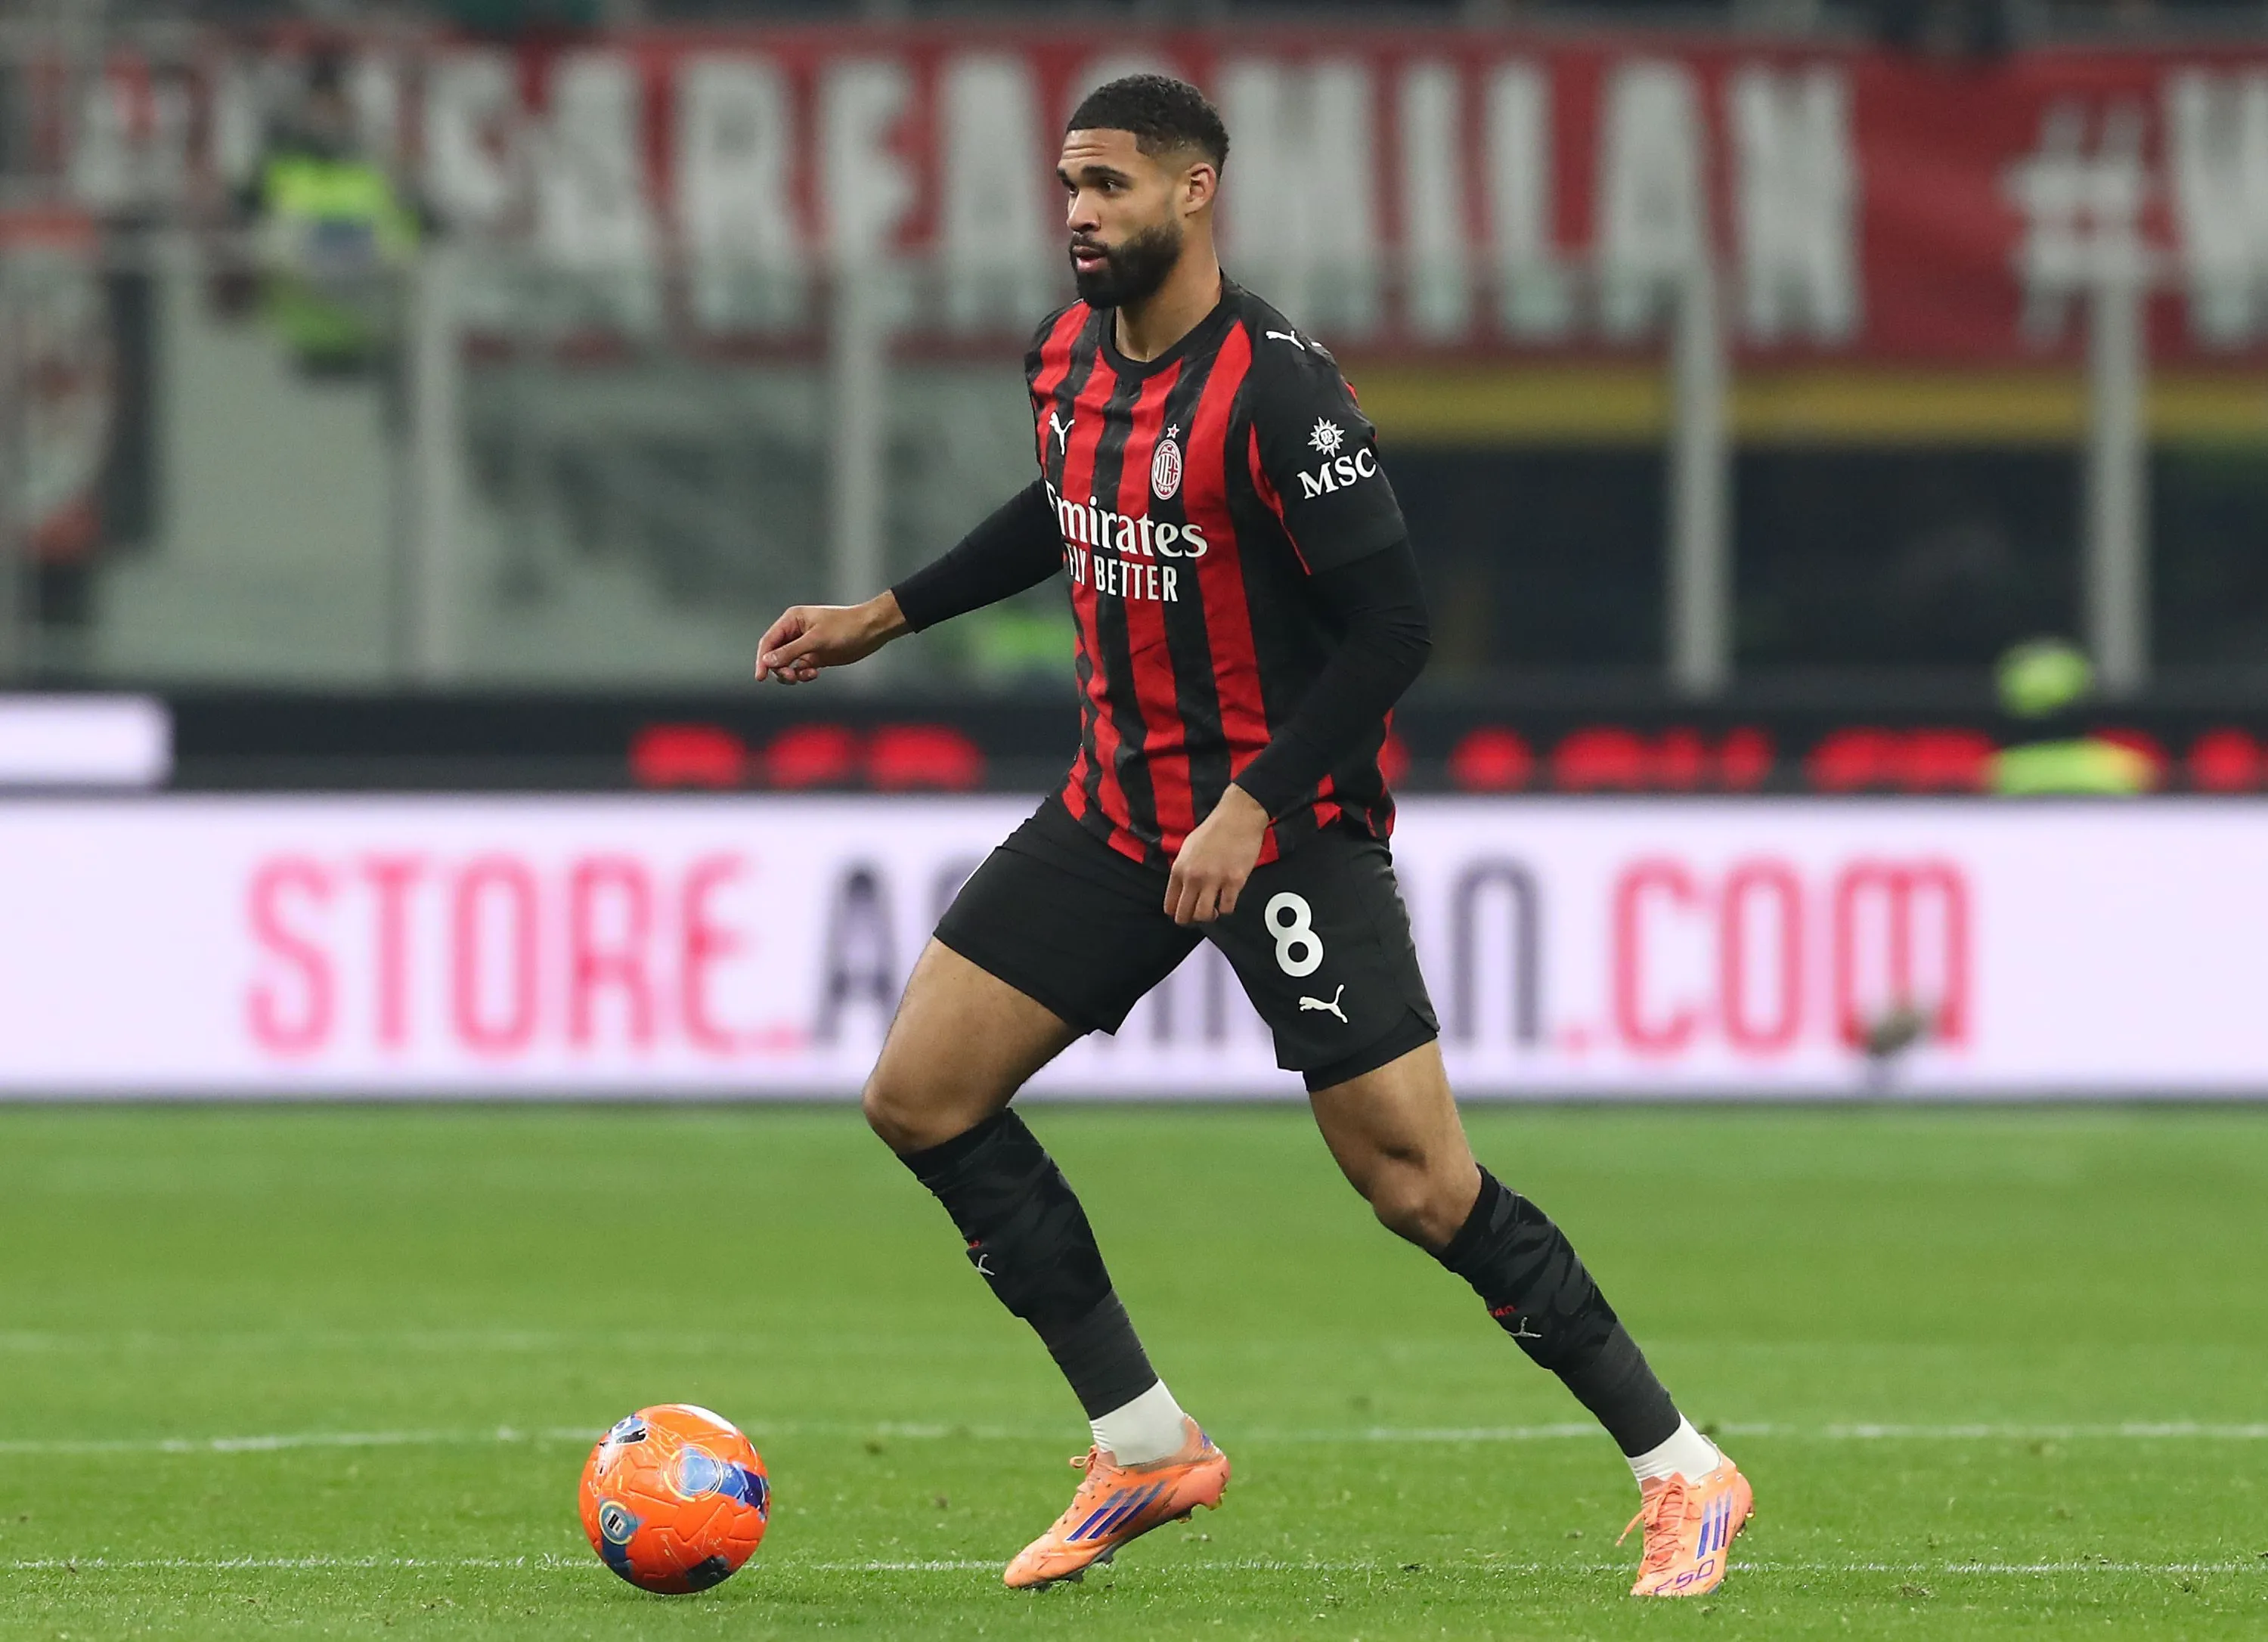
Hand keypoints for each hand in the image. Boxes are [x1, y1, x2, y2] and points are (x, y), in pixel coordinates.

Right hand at [753, 593, 906, 683]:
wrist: (871, 630)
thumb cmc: (846, 627)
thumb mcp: (816, 639)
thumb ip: (790, 651)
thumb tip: (768, 661)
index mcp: (791, 620)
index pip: (768, 641)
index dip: (762, 659)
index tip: (760, 677)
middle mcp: (795, 632)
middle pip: (775, 655)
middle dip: (780, 669)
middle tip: (792, 677)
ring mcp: (805, 645)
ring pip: (786, 665)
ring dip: (792, 674)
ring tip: (806, 675)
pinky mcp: (815, 656)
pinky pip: (800, 669)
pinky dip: (803, 675)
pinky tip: (814, 674)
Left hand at [1165, 783, 1270, 924]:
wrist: (1238, 817)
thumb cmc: (1214, 829)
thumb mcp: (1188, 848)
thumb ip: (1183, 870)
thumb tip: (1182, 888)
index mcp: (1179, 869)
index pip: (1170, 904)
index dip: (1176, 913)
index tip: (1184, 913)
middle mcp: (1194, 877)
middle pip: (1185, 915)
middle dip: (1190, 920)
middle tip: (1198, 916)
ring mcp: (1215, 881)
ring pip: (1205, 915)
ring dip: (1209, 917)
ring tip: (1214, 911)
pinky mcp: (1235, 882)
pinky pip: (1228, 908)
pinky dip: (1227, 909)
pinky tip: (1228, 901)